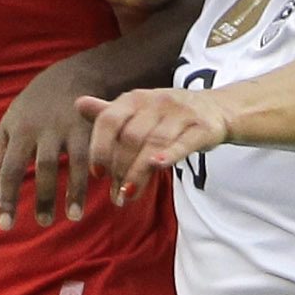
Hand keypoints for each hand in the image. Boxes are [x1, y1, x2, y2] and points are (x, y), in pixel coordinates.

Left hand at [0, 62, 99, 228]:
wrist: (71, 74)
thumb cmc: (32, 110)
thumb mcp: (7, 130)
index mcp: (18, 130)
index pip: (8, 168)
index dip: (6, 198)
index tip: (4, 226)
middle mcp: (44, 127)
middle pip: (43, 166)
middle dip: (44, 196)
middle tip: (43, 224)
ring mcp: (71, 126)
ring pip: (74, 161)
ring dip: (75, 191)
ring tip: (74, 217)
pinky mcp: (95, 126)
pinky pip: (97, 156)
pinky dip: (100, 175)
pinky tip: (104, 194)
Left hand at [79, 84, 230, 202]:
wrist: (217, 108)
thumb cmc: (169, 114)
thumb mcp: (138, 110)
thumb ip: (109, 112)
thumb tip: (77, 104)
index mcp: (136, 98)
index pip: (110, 120)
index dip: (100, 147)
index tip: (97, 173)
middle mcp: (157, 102)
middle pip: (131, 137)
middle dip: (120, 168)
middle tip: (115, 195)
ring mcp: (181, 114)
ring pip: (154, 143)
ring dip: (138, 172)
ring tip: (128, 195)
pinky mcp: (202, 128)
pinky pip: (184, 143)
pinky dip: (169, 154)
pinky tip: (157, 167)